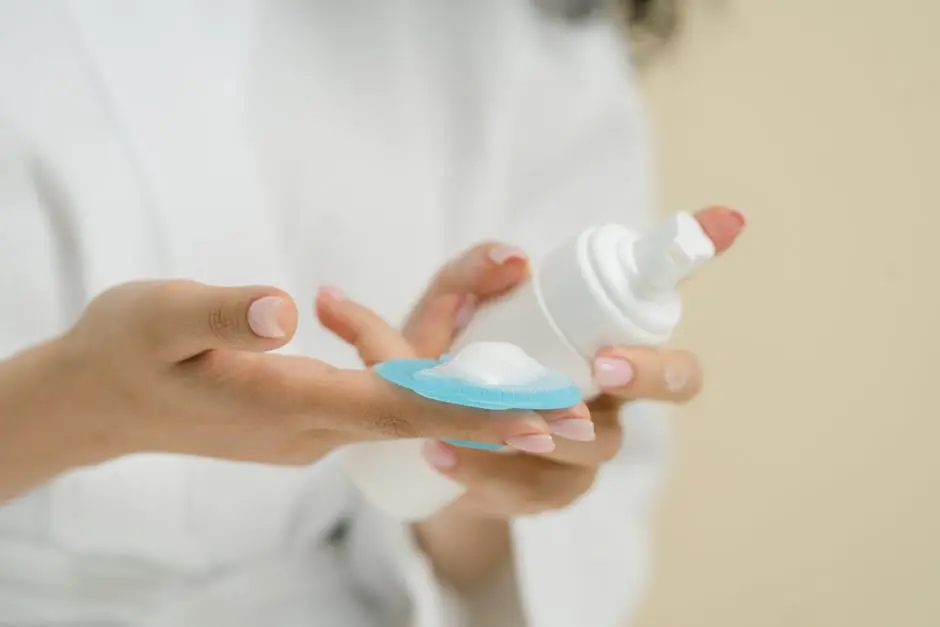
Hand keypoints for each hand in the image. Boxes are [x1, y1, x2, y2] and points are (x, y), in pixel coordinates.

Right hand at [0, 280, 554, 501]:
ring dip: (470, 407)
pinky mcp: (303, 420)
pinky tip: (456, 381)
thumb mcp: (159, 314)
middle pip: (421, 423)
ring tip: (540, 395)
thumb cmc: (125, 350)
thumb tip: (284, 308)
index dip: (473, 414)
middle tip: (576, 420)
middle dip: (498, 423)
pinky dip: (429, 400)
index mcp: (287, 401)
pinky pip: (379, 413)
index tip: (541, 420)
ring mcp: (308, 430)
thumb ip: (221, 312)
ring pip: (404, 418)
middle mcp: (311, 426)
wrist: (98, 398)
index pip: (401, 411)